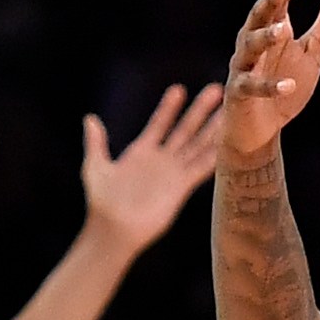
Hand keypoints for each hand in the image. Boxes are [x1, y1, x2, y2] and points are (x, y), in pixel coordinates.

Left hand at [81, 82, 223, 247]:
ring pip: (199, 145)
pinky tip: (228, 141)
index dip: (168, 108)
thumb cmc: (101, 202)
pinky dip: (215, 154)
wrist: (114, 230)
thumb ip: (96, 143)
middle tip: (216, 89)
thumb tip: (90, 118)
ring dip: (214, 128)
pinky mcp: (182, 187)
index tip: (179, 89)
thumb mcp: (95, 167)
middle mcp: (162, 160)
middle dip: (200, 110)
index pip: (159, 124)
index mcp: (141, 152)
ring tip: (229, 111)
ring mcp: (174, 173)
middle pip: (185, 130)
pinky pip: (202, 167)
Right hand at [223, 0, 319, 155]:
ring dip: (265, 37)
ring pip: (249, 47)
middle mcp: (252, 44)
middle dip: (269, 2)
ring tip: (284, 30)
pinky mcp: (239, 94)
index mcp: (270, 30)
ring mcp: (243, 68)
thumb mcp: (313, 51)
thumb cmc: (285, 84)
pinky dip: (271, 86)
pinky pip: (253, 87)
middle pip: (257, 17)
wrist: (261, 131)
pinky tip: (289, 85)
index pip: (278, 3)